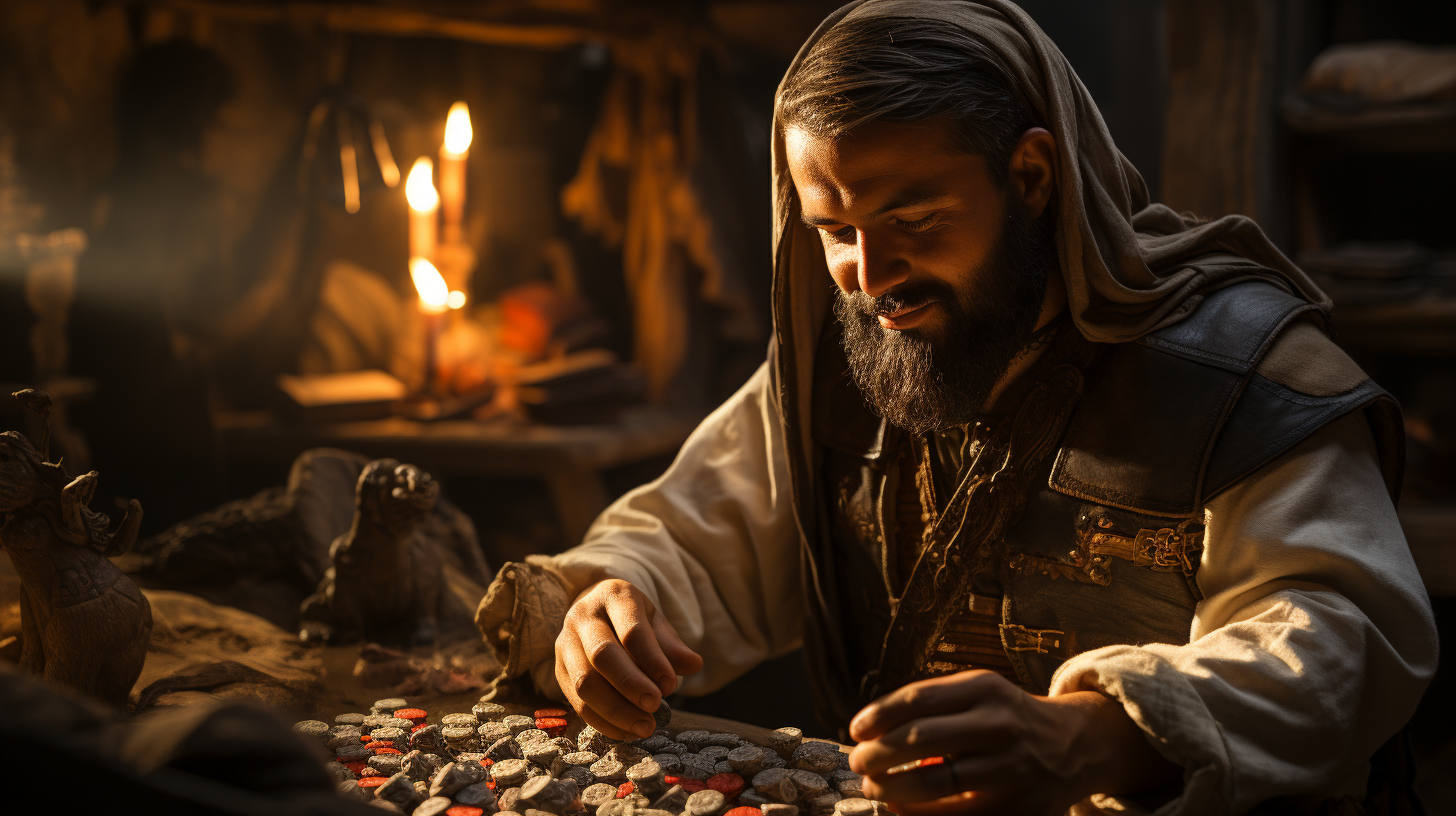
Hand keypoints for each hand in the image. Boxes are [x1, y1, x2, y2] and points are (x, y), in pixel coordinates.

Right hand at [555, 579, 703, 739]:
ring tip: (644, 726)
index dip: (652, 660)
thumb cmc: (630, 619)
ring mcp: (565, 643)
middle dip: (630, 685)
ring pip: (584, 682)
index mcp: (613, 596)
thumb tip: (694, 664)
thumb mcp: (655, 622)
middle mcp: (583, 616)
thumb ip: (671, 645)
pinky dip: (602, 721)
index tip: (670, 686)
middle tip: (655, 706)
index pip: (631, 631)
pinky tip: (626, 731)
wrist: (594, 612)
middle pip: (602, 654)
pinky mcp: (558, 670)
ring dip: (616, 710)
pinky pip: (576, 702)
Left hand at [847, 671, 1179, 815]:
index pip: (918, 698)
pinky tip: (899, 806)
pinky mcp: (1014, 809)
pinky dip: (916, 812)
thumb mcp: (981, 692)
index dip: (878, 716)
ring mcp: (1009, 770)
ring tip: (874, 785)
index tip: (855, 730)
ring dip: (890, 786)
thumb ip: (933, 703)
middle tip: (858, 762)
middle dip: (877, 754)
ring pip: (933, 782)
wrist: (1076, 746)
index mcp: (986, 689)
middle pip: (920, 739)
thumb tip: (870, 729)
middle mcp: (1000, 725)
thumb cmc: (1010, 719)